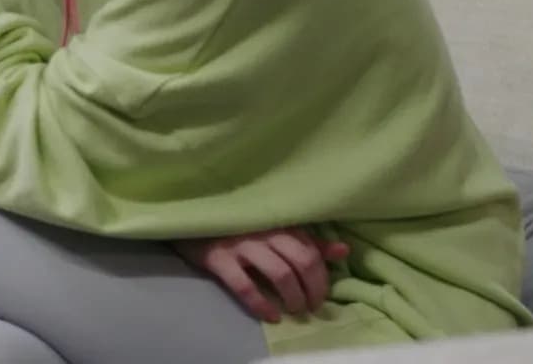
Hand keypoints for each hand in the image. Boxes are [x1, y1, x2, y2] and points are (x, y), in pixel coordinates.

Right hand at [175, 228, 350, 321]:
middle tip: (311, 306)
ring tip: (293, 310)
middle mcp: (264, 231)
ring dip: (293, 298)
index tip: (320, 294)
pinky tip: (270, 316)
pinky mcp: (218, 258)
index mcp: (279, 222)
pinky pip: (245, 286)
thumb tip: (343, 251)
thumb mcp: (273, 226)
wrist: (190, 217)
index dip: (322, 278)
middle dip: (313, 290)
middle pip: (302, 262)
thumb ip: (307, 239)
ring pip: (279, 274)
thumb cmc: (237, 223)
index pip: (312, 252)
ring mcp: (241, 244)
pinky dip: (261, 304)